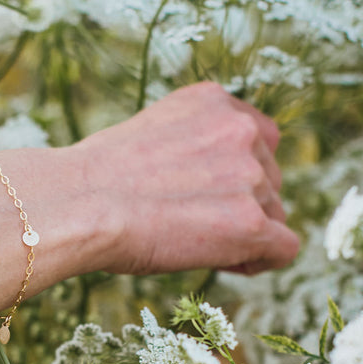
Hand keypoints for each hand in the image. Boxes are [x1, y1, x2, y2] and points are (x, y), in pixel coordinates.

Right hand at [64, 81, 298, 276]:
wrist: (80, 204)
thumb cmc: (94, 180)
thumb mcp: (150, 134)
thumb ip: (191, 144)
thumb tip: (208, 183)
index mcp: (214, 100)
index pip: (257, 138)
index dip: (236, 173)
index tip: (205, 194)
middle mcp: (241, 130)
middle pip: (268, 180)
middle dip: (239, 205)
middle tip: (189, 225)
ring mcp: (250, 176)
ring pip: (274, 215)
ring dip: (242, 234)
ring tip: (192, 244)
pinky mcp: (251, 223)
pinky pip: (282, 249)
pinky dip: (258, 261)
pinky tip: (224, 263)